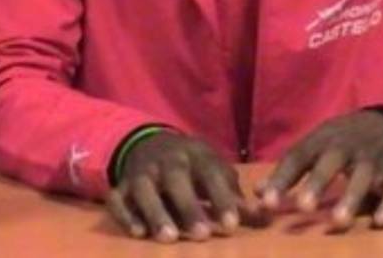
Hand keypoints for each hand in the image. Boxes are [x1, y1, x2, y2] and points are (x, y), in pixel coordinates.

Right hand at [105, 131, 260, 242]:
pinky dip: (126, 215)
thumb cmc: (192, 166)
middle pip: (176, 179)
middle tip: (202, 235)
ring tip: (170, 238)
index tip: (232, 225)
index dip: (222, 199)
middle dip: (189, 206)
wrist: (151, 144)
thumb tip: (265, 218)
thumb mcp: (214, 172)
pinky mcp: (121, 186)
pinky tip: (138, 233)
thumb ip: (235, 197)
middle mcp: (167, 161)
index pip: (211, 175)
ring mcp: (141, 173)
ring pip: (145, 189)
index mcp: (196, 155)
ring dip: (156, 212)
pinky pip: (118, 199)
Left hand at [256, 110, 382, 231]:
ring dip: (351, 198)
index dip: (283, 179)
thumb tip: (258, 194)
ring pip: (364, 177)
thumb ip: (289, 170)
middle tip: (303, 207)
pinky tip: (380, 222)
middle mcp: (348, 147)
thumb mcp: (315, 145)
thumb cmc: (342, 140)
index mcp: (323, 139)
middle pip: (332, 162)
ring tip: (338, 222)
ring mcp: (375, 160)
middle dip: (318, 183)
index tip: (267, 203)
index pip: (299, 157)